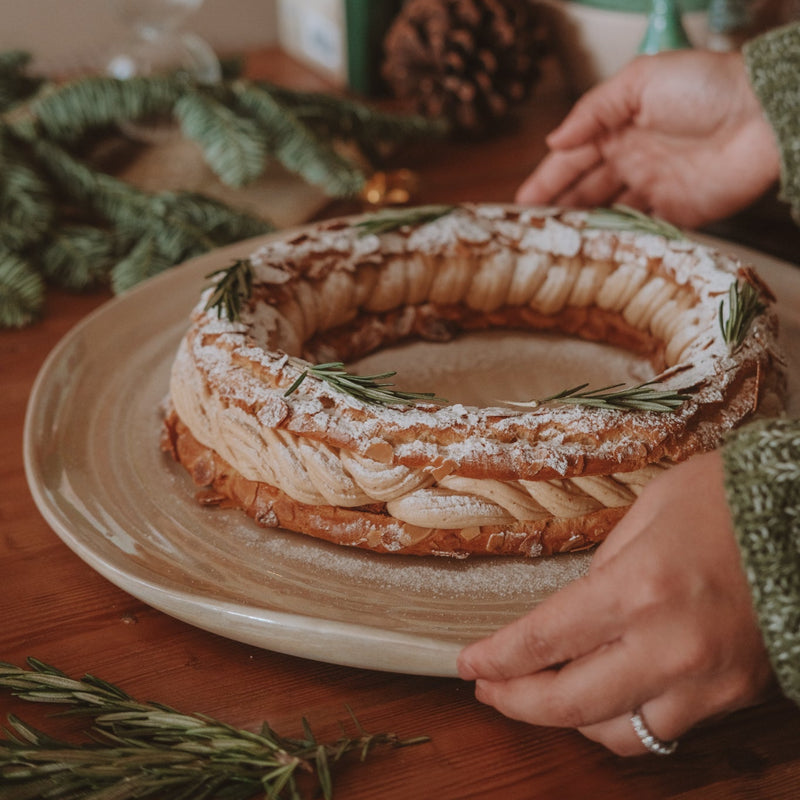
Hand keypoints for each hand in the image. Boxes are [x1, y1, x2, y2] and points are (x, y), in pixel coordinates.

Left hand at [457, 451, 774, 754]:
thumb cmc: (725, 497)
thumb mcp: (645, 511)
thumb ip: (601, 566)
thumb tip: (572, 611)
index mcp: (637, 588)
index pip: (543, 641)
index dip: (496, 660)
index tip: (469, 665)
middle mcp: (669, 646)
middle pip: (569, 704)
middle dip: (516, 702)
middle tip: (489, 689)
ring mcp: (707, 681)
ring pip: (616, 734)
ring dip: (567, 720)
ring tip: (540, 693)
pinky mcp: (733, 695)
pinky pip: (662, 729)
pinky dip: (621, 721)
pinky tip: (602, 696)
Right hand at [516, 50, 780, 227]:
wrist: (764, 117)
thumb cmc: (706, 86)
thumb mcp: (640, 81)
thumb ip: (592, 111)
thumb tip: (553, 141)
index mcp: (617, 128)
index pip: (570, 160)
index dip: (544, 182)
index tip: (518, 207)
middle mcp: (630, 160)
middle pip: (583, 191)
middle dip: (557, 211)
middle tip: (531, 235)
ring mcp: (652, 189)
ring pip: (606, 214)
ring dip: (582, 230)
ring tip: (555, 249)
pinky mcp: (676, 214)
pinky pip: (638, 232)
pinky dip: (616, 242)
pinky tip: (594, 253)